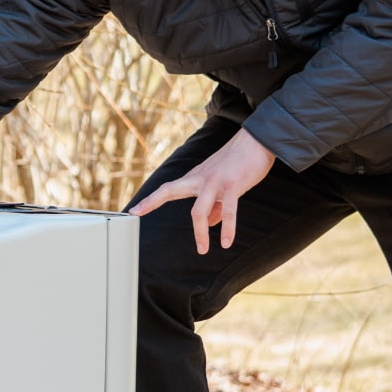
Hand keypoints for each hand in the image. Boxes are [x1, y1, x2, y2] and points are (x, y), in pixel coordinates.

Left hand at [129, 128, 273, 252]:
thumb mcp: (221, 184)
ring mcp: (215, 181)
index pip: (167, 188)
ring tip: (203, 250)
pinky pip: (228, 211)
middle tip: (134, 216)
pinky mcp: (232, 185)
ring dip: (200, 233)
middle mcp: (200, 178)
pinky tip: (226, 242)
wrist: (257, 141)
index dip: (150, 200)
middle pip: (169, 190)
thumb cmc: (239, 163)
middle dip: (151, 202)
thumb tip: (211, 223)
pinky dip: (227, 228)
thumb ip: (215, 206)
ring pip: (199, 210)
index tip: (133, 210)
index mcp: (195, 178)